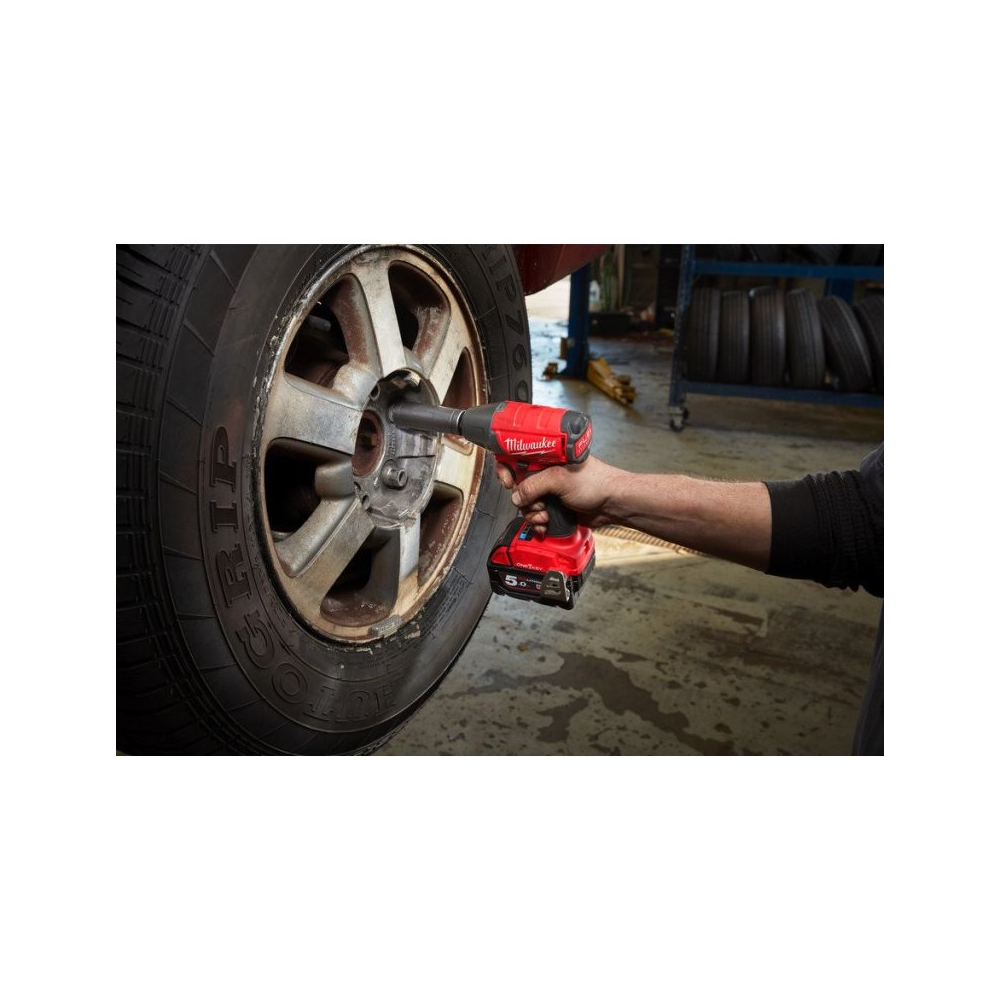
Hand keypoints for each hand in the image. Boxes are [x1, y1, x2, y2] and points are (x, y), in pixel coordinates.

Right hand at [495, 456, 621, 534]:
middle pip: (518, 486)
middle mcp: (546, 473)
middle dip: (524, 499)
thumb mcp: (560, 479)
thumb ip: (534, 485)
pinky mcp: (554, 507)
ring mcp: (550, 491)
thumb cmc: (596, 482)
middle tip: (537, 502)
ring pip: (526, 504)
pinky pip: (536, 516)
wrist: (612, 504)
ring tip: (546, 515)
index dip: (507, 469)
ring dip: (532, 513)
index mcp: (546, 458)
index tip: (507, 481)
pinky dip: (538, 522)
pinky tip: (546, 524)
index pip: (517, 457)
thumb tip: (516, 496)